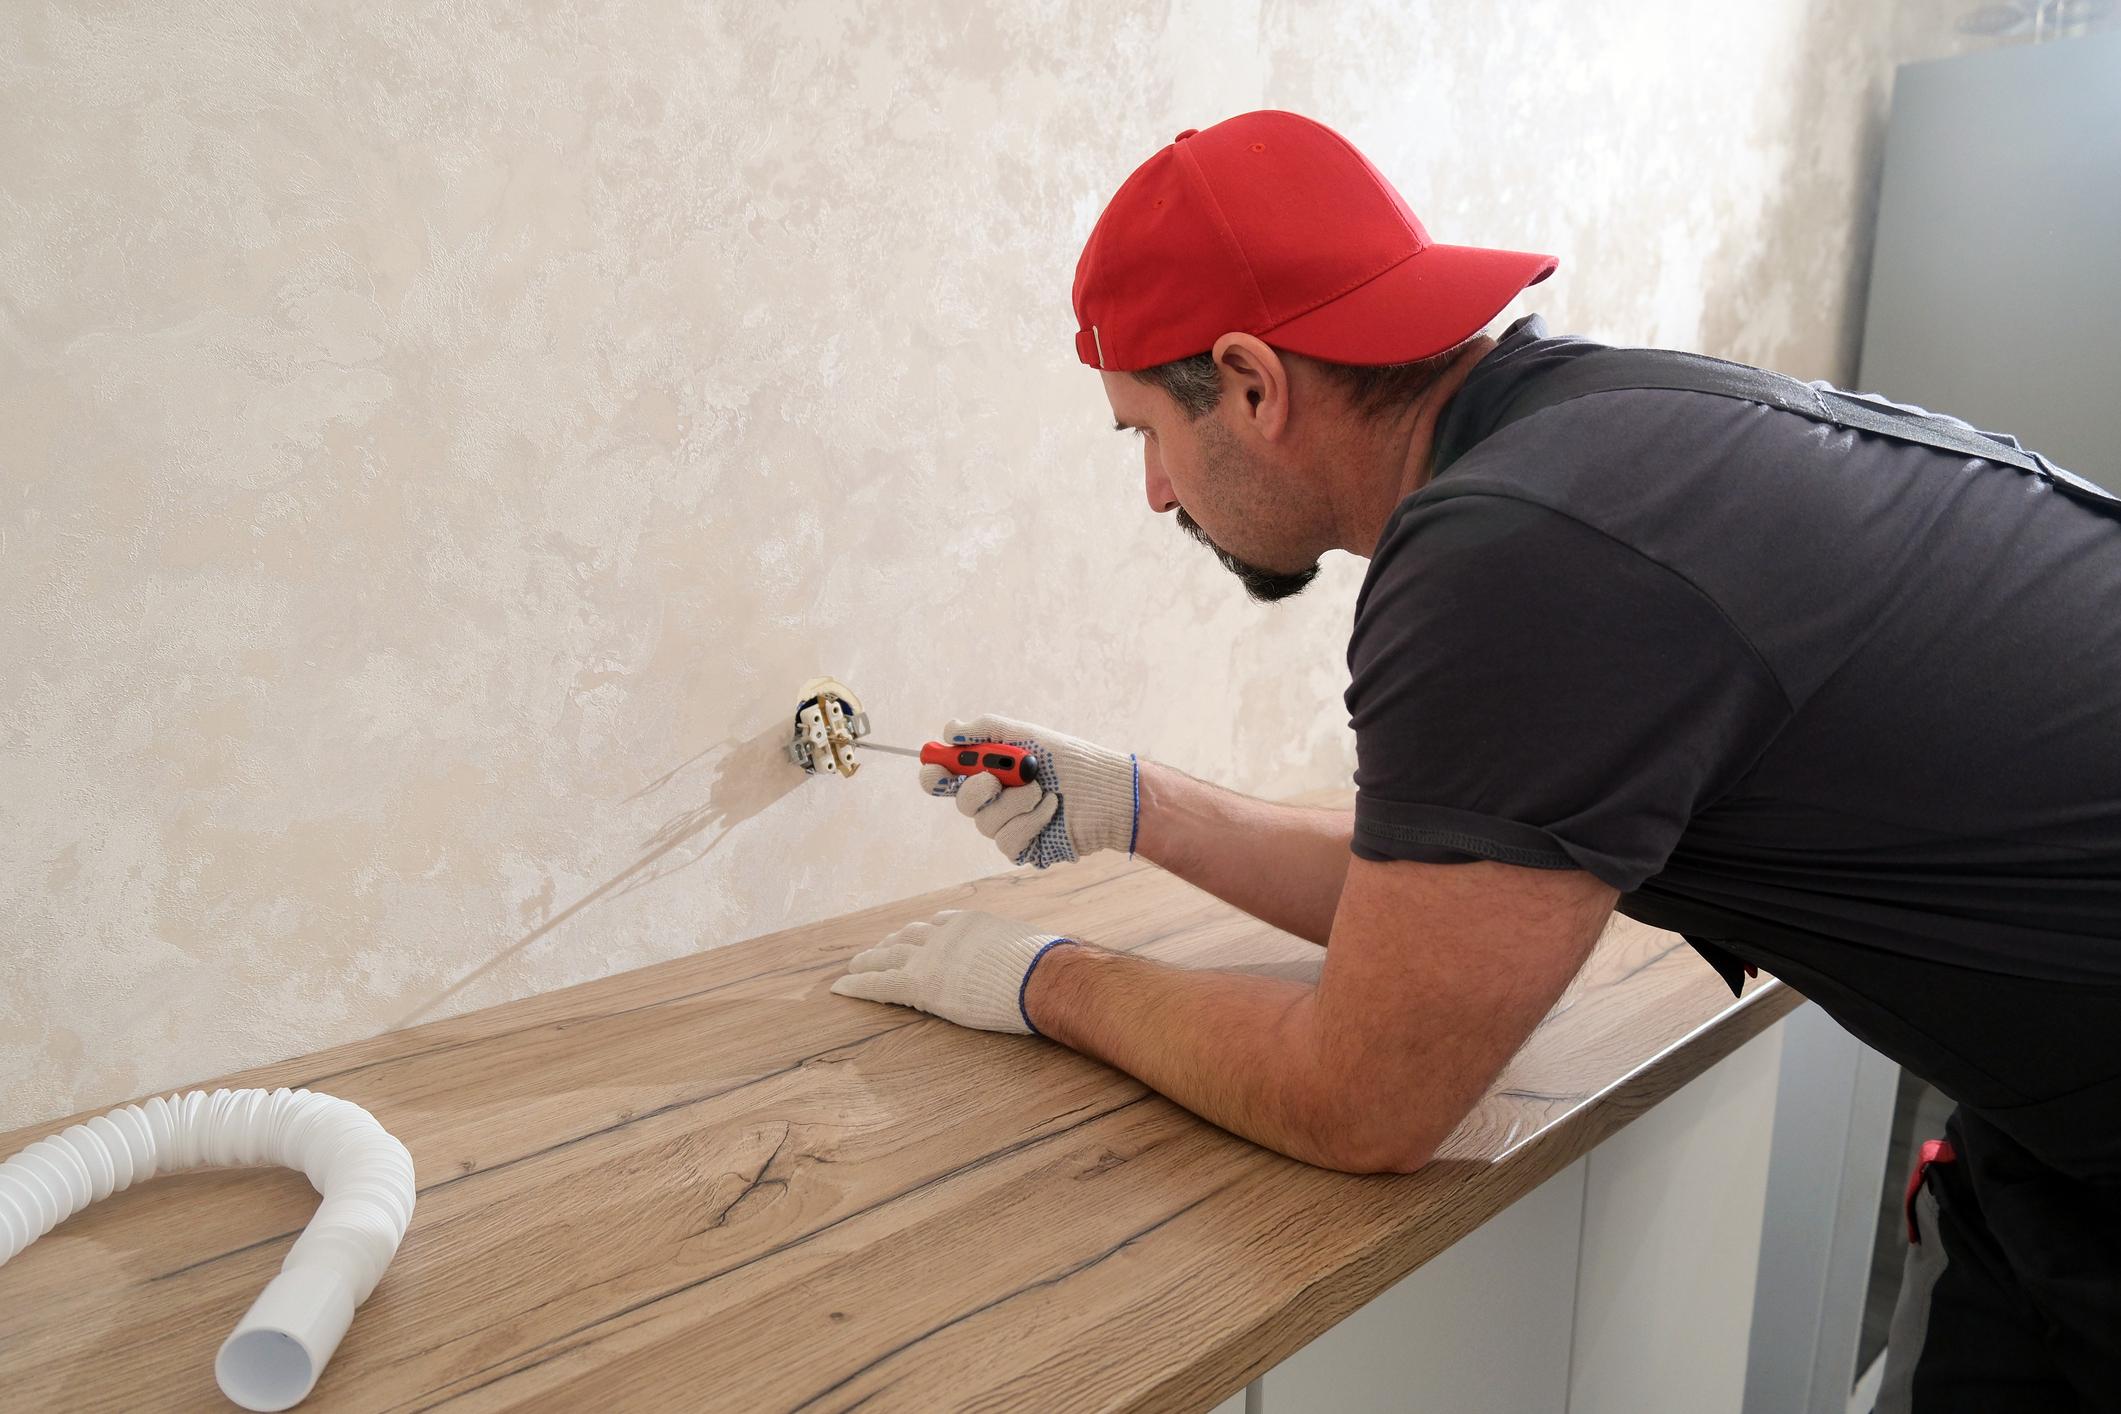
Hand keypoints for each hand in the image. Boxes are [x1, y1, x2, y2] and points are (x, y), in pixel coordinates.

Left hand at [829, 910, 1079, 1034]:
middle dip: (889, 944)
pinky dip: (858, 984)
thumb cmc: (1047, 968)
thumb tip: (1038, 959)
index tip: (910, 938)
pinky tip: (840, 988)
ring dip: (868, 961)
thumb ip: (1016, 950)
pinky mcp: (921, 981)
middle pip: (907, 936)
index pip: (937, 925)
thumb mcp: (1029, 946)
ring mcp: (931, 955)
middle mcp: (945, 933)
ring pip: (888, 955)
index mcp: (970, 922)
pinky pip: (881, 983)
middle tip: (874, 951)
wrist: (1042, 977)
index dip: (920, 934)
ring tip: (853, 968)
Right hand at [922, 714, 1137, 867]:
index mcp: (990, 771)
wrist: (1107, 790)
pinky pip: (1007, 840)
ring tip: (1042, 790)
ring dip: (1014, 802)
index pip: (948, 776)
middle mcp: (994, 800)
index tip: (937, 766)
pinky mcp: (1023, 848)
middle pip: (960, 801)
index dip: (935, 773)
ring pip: (984, 822)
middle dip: (976, 787)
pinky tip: (1050, 809)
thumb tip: (950, 730)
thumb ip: (989, 730)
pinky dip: (1029, 820)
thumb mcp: (1029, 736)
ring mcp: (1007, 826)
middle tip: (996, 778)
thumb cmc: (1072, 761)